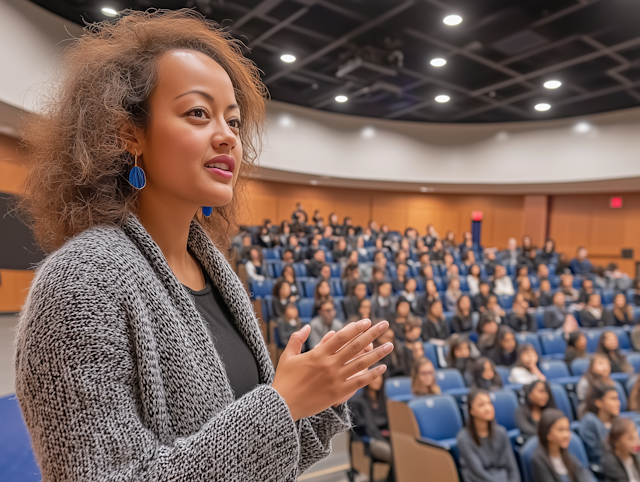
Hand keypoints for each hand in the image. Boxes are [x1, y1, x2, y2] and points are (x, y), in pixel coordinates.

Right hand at [272, 319, 391, 421]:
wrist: (282, 405)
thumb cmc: (284, 379)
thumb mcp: (287, 356)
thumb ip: (297, 339)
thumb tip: (308, 326)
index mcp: (318, 353)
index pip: (342, 336)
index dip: (356, 327)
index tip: (367, 321)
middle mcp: (329, 364)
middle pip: (355, 346)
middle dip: (372, 334)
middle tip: (385, 325)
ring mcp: (336, 379)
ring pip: (361, 363)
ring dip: (377, 353)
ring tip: (390, 345)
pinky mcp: (338, 393)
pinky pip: (359, 382)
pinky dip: (372, 375)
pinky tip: (382, 368)